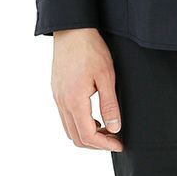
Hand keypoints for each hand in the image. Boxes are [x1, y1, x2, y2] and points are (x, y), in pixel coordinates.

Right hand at [51, 28, 122, 151]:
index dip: (104, 144)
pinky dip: (79, 123)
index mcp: (74, 101)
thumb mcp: (106, 76)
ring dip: (87, 134)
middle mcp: (62, 102)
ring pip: (69, 128)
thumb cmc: (91, 49)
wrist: (72, 31)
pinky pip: (65, 116)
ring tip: (106, 128)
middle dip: (96, 144)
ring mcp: (57, 97)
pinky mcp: (57, 91)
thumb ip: (109, 104)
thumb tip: (115, 127)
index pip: (88, 135)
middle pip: (76, 137)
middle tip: (114, 139)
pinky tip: (93, 115)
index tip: (119, 144)